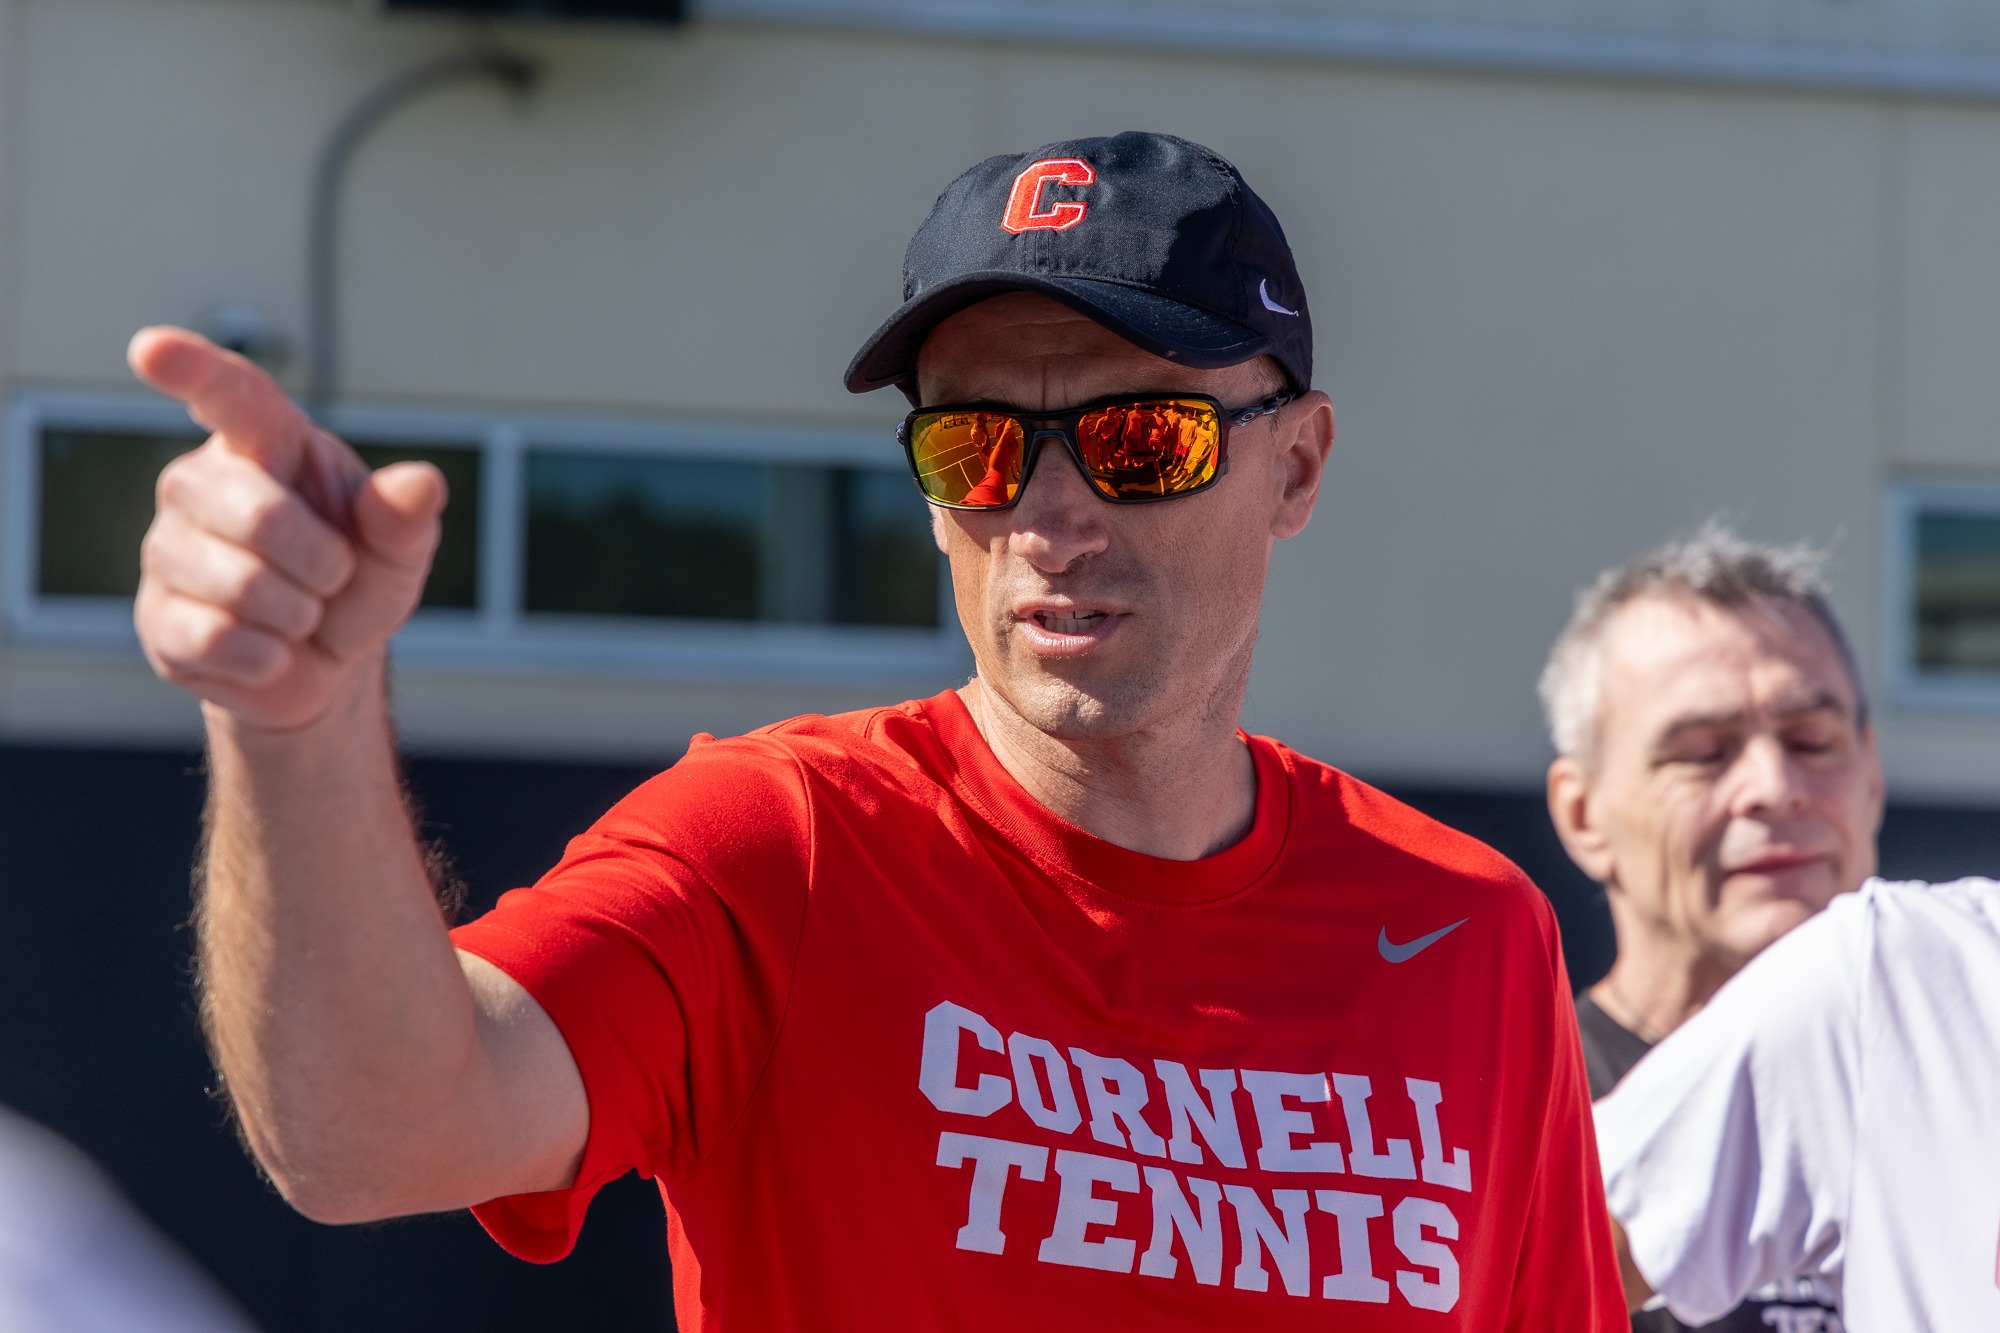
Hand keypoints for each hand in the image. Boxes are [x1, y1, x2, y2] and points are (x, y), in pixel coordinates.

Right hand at [130, 327, 446, 730]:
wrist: (325, 666)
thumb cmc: (355, 585)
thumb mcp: (398, 552)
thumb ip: (405, 518)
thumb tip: (420, 482)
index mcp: (266, 447)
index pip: (230, 396)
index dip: (192, 370)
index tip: (150, 348)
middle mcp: (201, 485)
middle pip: (259, 515)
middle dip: (323, 563)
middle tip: (333, 578)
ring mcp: (169, 550)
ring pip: (240, 586)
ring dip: (298, 615)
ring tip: (299, 614)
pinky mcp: (157, 619)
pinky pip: (217, 640)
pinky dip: (268, 658)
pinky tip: (270, 652)